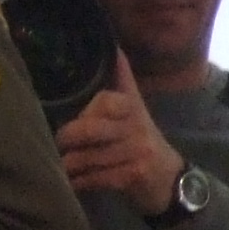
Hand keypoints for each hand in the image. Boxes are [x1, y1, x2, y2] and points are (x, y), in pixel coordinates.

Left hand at [52, 54, 187, 213]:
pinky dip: (81, 181)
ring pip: (90, 156)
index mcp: (133, 108)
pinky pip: (98, 178)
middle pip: (92, 129)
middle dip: (68, 138)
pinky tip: (72, 182)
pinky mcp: (134, 175)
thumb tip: (114, 46)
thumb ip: (123, 81)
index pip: (105, 100)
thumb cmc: (143, 142)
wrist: (172, 181)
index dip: (86, 111)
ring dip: (70, 164)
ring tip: (56, 165)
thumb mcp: (137, 110)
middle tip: (56, 143)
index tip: (72, 119)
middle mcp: (137, 127)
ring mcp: (137, 152)